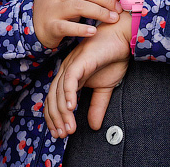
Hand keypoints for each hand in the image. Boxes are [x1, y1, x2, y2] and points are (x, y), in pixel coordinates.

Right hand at [32, 0, 121, 48]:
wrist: (32, 26)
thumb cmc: (55, 11)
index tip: (116, 0)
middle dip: (106, 0)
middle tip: (117, 10)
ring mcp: (51, 10)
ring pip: (78, 6)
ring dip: (99, 13)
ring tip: (111, 19)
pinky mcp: (50, 26)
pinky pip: (67, 27)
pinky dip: (82, 29)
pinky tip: (93, 32)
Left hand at [43, 12, 130, 137]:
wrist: (120, 39)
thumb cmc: (111, 59)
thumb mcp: (104, 88)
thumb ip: (97, 105)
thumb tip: (94, 125)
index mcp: (68, 77)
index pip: (53, 99)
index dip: (54, 117)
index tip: (59, 133)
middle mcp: (64, 72)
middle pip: (52, 98)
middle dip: (55, 118)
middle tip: (61, 135)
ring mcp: (70, 66)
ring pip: (59, 92)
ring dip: (62, 112)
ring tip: (68, 128)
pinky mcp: (79, 62)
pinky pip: (70, 79)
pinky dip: (68, 94)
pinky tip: (71, 107)